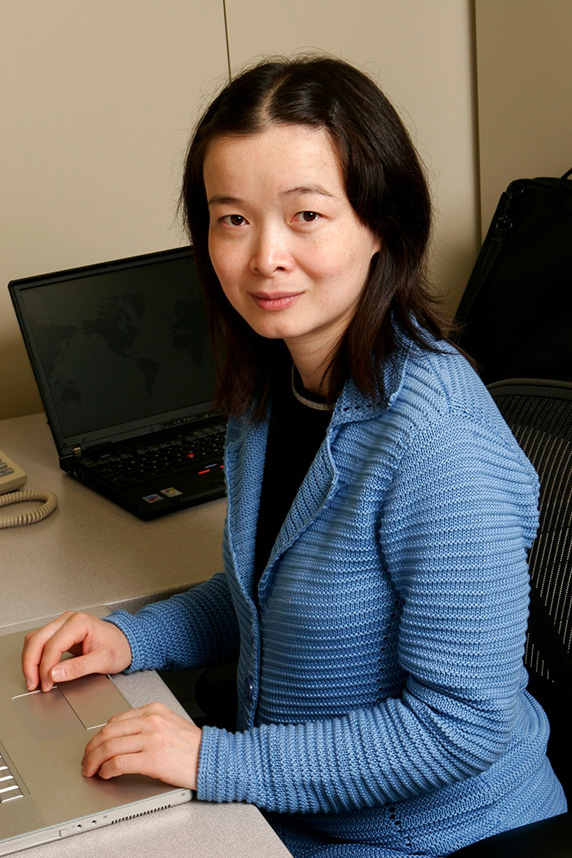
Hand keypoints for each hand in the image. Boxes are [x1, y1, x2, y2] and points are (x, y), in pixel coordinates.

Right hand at [21, 611, 131, 691]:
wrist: (125, 642)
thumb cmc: (118, 648)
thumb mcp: (103, 661)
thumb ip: (78, 668)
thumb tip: (55, 674)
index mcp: (80, 623)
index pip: (53, 645)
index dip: (46, 667)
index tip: (47, 684)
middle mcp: (68, 619)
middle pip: (37, 640)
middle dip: (31, 664)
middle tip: (33, 684)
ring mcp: (62, 624)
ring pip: (34, 639)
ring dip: (30, 660)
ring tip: (34, 679)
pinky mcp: (59, 631)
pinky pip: (39, 641)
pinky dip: (34, 656)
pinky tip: (37, 670)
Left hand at [81, 703, 201, 790]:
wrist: (212, 758)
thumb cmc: (192, 746)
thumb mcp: (169, 724)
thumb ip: (146, 725)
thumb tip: (119, 737)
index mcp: (154, 710)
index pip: (116, 720)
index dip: (99, 736)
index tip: (94, 746)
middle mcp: (151, 721)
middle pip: (108, 732)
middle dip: (91, 749)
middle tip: (86, 761)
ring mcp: (151, 739)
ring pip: (109, 747)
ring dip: (94, 761)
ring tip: (91, 770)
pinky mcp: (152, 759)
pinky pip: (118, 763)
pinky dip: (106, 770)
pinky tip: (105, 774)